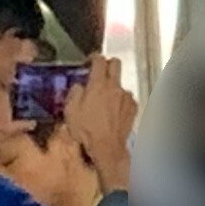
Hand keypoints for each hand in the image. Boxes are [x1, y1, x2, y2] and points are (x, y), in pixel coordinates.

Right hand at [60, 56, 135, 194]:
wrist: (107, 147)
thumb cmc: (85, 129)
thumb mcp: (70, 110)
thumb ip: (75, 92)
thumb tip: (80, 85)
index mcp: (98, 85)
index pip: (100, 60)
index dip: (94, 58)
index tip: (90, 61)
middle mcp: (115, 87)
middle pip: (116, 64)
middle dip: (108, 64)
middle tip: (100, 73)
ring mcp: (127, 97)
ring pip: (121, 83)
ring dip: (113, 87)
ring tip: (105, 101)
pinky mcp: (133, 107)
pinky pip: (127, 98)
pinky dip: (120, 100)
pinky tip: (113, 111)